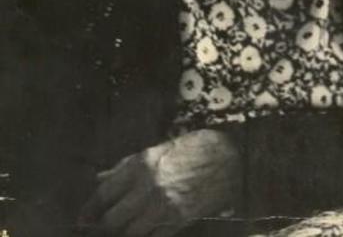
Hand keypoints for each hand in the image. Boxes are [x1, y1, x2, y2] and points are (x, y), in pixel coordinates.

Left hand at [78, 128, 240, 235]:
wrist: (229, 157)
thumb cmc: (193, 148)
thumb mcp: (158, 149)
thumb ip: (127, 166)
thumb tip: (101, 177)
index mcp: (141, 165)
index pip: (104, 192)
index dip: (90, 209)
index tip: (81, 219)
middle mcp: (148, 187)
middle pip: (113, 219)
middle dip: (102, 228)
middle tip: (95, 230)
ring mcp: (163, 207)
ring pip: (130, 233)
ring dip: (122, 233)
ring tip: (119, 231)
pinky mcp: (178, 221)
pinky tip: (141, 234)